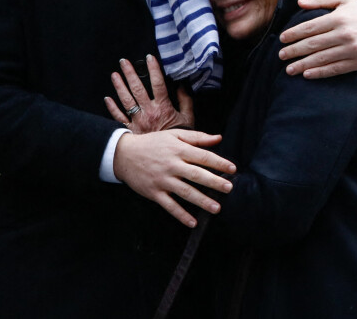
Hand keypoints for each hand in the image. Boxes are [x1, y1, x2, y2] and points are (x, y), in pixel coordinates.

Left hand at [104, 55, 193, 133]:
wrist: (170, 159)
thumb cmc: (180, 138)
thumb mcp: (188, 118)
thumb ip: (185, 101)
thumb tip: (182, 86)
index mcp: (163, 107)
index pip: (158, 83)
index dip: (154, 69)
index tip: (149, 58)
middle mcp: (148, 112)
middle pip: (137, 89)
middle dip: (130, 73)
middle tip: (124, 61)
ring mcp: (138, 121)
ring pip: (126, 100)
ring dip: (119, 86)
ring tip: (114, 74)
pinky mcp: (131, 130)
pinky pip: (119, 118)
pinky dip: (112, 108)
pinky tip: (107, 98)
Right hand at [113, 129, 235, 226]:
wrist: (124, 154)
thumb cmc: (153, 143)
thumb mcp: (174, 135)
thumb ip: (197, 137)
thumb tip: (218, 138)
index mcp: (178, 149)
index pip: (203, 156)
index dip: (219, 163)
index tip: (232, 169)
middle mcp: (172, 165)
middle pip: (196, 174)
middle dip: (214, 182)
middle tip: (229, 188)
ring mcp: (163, 180)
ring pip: (185, 192)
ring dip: (202, 201)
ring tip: (217, 208)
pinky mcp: (154, 192)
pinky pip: (169, 206)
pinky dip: (181, 215)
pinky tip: (193, 222)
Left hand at [278, 0, 356, 77]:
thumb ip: (321, 0)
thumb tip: (300, 2)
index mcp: (339, 18)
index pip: (310, 27)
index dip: (294, 34)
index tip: (282, 39)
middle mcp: (345, 34)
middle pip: (313, 44)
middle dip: (294, 51)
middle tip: (281, 55)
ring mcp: (352, 49)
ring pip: (322, 58)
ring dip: (303, 65)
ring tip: (289, 69)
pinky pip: (335, 69)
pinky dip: (320, 73)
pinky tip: (307, 74)